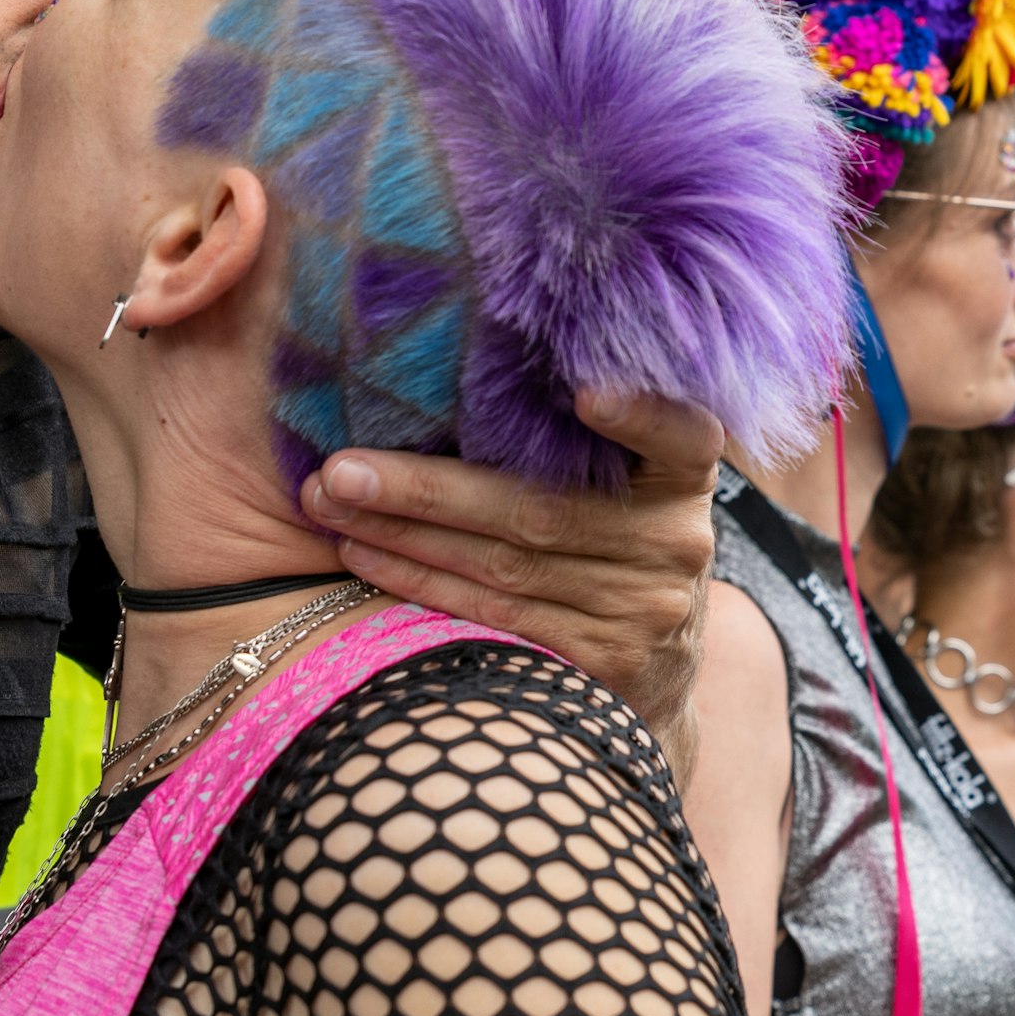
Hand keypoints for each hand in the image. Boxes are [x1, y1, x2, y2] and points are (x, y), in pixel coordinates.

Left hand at [298, 388, 717, 774]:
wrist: (659, 663)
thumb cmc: (614, 534)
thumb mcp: (627, 476)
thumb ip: (574, 431)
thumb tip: (456, 351)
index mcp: (684, 473)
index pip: (681, 436)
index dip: (639, 415)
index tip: (587, 392)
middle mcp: (676, 539)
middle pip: (539, 509)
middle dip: (427, 488)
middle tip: (341, 467)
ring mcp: (645, 608)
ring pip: (505, 566)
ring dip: (404, 535)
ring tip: (330, 505)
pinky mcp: (607, 662)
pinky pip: (498, 618)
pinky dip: (423, 584)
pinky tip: (365, 556)